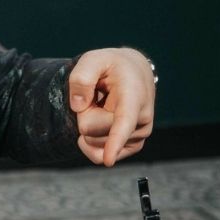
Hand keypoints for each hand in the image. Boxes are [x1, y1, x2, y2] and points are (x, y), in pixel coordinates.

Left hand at [69, 48, 155, 166]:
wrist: (135, 73)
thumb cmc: (112, 66)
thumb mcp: (93, 59)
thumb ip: (82, 76)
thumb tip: (78, 106)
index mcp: (133, 96)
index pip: (123, 122)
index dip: (115, 141)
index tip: (108, 160)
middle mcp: (141, 119)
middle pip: (91, 130)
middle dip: (85, 114)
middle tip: (98, 96)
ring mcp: (138, 135)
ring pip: (94, 143)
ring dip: (91, 125)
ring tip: (104, 106)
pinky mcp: (132, 146)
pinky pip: (100, 156)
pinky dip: (92, 142)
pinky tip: (100, 123)